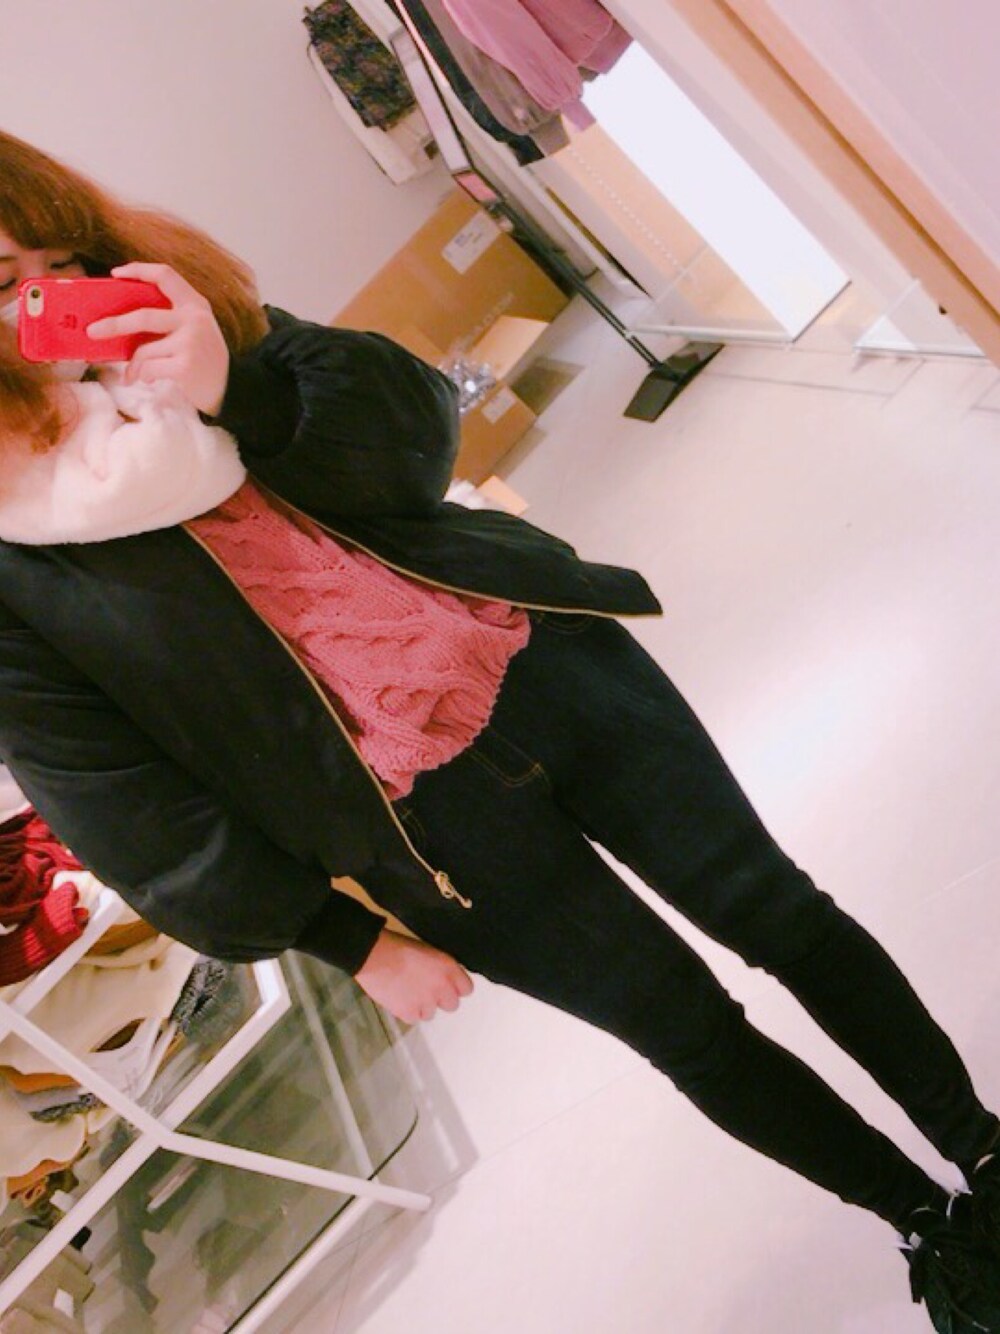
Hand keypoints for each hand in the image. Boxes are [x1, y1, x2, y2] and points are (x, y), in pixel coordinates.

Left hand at [86, 263, 229, 415]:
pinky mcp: (185, 365)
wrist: (230, 389)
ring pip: (144, 350)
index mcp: (195, 304)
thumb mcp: (195, 330)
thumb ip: (170, 319)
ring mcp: (190, 342)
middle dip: (114, 324)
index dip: (138, 270)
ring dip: (134, 366)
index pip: (165, 275)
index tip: (116, 274)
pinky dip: (143, 377)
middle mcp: (194, 319)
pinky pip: (149, 369)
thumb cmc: (204, 359)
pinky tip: (149, 380)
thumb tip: (123, 321)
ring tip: (132, 375)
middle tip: (93, 331)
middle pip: (143, 316)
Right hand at [355, 929, 473, 1023]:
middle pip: (452, 1005)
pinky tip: (398, 998)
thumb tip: (445, 977)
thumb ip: (442, 967)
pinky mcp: (409, 1013)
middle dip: (441, 999)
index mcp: (448, 968)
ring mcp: (426, 1003)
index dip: (456, 987)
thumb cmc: (398, 946)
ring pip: (431, 1013)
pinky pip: (414, 1018)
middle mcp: (442, 988)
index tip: (447, 985)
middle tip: (426, 990)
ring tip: (408, 992)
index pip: (467, 989)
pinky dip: (407, 1011)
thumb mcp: (428, 951)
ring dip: (423, 1006)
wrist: (374, 955)